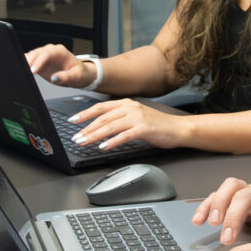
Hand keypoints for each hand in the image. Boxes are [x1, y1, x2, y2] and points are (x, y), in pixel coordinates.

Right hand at [25, 44, 95, 87]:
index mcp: (59, 51)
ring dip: (23, 64)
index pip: (46, 54)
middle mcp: (50, 51)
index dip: (38, 62)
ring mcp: (43, 56)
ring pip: (29, 57)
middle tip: (22, 73)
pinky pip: (28, 62)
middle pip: (35, 54)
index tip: (32, 71)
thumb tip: (55, 78)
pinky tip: (20, 73)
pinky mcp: (38, 62)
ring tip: (19, 73)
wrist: (79, 73)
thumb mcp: (76, 76)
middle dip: (27, 62)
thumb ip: (66, 77)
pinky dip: (23, 66)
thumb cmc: (79, 73)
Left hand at [68, 99, 191, 149]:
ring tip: (84, 142)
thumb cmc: (158, 125)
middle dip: (87, 128)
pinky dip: (112, 141)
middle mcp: (131, 108)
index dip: (85, 114)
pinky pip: (124, 135)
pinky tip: (104, 147)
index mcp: (127, 104)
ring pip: (110, 126)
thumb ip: (120, 118)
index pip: (101, 108)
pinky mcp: (144, 128)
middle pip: (103, 118)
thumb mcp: (136, 117)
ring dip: (95, 135)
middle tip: (76, 137)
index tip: (73, 121)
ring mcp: (137, 117)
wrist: (178, 128)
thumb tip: (101, 127)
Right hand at [191, 177, 250, 244]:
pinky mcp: (236, 195)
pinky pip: (217, 195)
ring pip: (230, 188)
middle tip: (227, 239)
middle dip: (234, 217)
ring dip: (218, 205)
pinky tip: (198, 220)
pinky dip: (206, 206)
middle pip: (246, 195)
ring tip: (212, 223)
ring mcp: (249, 190)